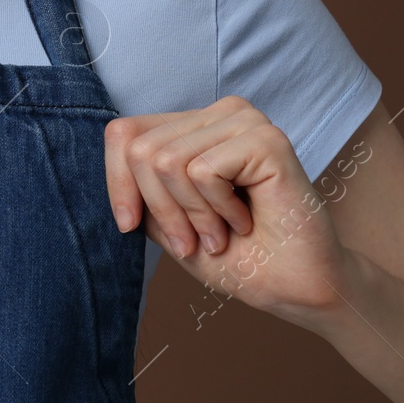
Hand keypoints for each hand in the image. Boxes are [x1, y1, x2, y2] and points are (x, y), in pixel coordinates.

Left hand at [103, 95, 350, 320]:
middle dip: (160, 210)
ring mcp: (245, 121)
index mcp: (194, 127)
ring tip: (223, 232)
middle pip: (140, 150)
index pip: (123, 133)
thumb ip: (138, 186)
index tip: (130, 226)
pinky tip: (245, 221)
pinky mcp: (266, 139)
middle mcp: (220, 114)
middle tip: (196, 240)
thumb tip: (110, 157)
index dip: (116, 184)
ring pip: (165, 161)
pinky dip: (215, 211)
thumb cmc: (237, 257)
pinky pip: (201, 172)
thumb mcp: (167, 222)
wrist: (293, 288)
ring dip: (190, 216)